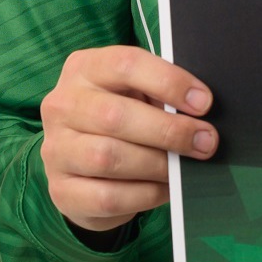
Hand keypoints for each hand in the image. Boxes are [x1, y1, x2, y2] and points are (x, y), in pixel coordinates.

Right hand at [40, 45, 218, 232]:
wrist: (80, 161)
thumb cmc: (122, 114)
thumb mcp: (136, 92)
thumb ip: (161, 94)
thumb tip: (201, 109)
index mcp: (84, 68)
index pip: (126, 64)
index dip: (169, 82)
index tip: (204, 102)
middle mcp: (62, 105)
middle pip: (116, 116)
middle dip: (170, 131)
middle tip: (205, 141)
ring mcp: (56, 150)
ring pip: (109, 158)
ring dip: (158, 164)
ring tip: (185, 167)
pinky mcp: (61, 191)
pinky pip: (108, 197)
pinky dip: (145, 193)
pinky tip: (165, 187)